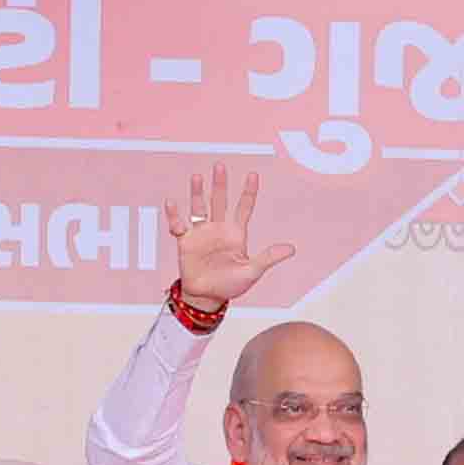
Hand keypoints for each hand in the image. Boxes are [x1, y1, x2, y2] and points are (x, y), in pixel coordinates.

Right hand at [168, 165, 294, 308]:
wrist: (207, 298)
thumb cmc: (230, 285)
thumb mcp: (252, 271)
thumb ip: (269, 257)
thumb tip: (291, 249)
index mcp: (236, 233)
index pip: (244, 207)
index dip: (248, 192)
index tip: (253, 175)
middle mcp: (219, 228)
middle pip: (220, 201)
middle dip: (220, 184)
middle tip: (220, 166)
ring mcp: (202, 233)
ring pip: (199, 207)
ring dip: (197, 193)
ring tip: (197, 177)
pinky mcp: (186, 241)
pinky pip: (179, 225)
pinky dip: (174, 215)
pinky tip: (172, 203)